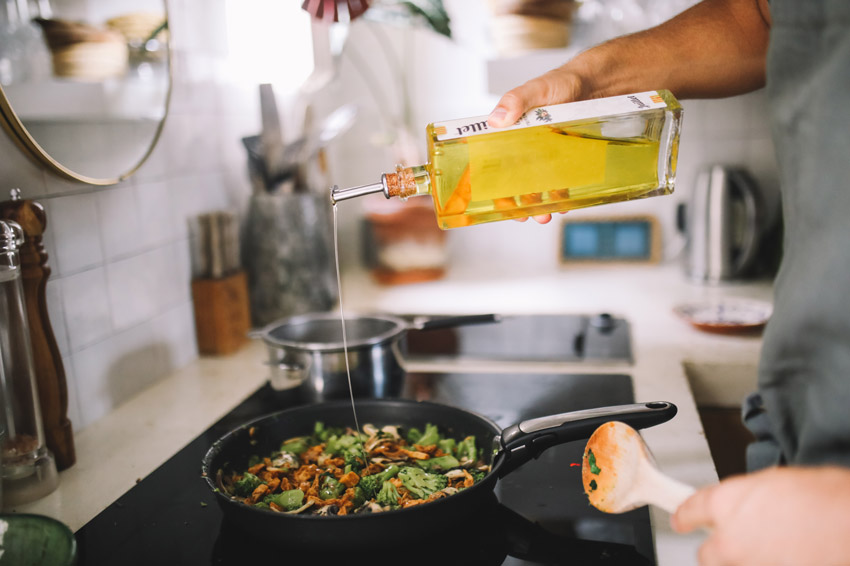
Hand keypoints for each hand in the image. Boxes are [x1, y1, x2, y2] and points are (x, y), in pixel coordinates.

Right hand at [487, 62, 593, 224]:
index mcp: (510, 132)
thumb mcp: (538, 88)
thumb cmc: (561, 82)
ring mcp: (546, 155)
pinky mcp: (565, 159)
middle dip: (516, 201)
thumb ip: (516, 100)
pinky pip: (561, 182)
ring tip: (544, 216)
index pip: (491, 161)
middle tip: (521, 215)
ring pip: (537, 185)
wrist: (597, 84)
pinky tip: (564, 204)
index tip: (491, 200)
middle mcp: (525, 147)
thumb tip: (496, 120)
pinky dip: (561, 196)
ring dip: (539, 204)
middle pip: (513, 180)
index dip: (488, 182)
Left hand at [672, 466, 849, 565]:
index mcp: (726, 504)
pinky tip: (790, 559)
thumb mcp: (777, 483)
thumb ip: (749, 498)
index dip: (684, 516)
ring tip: (777, 552)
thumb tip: (746, 506)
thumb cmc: (827, 499)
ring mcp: (747, 565)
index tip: (680, 521)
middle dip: (719, 551)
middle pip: (706, 555)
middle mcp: (730, 539)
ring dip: (745, 563)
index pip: (690, 510)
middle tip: (742, 544)